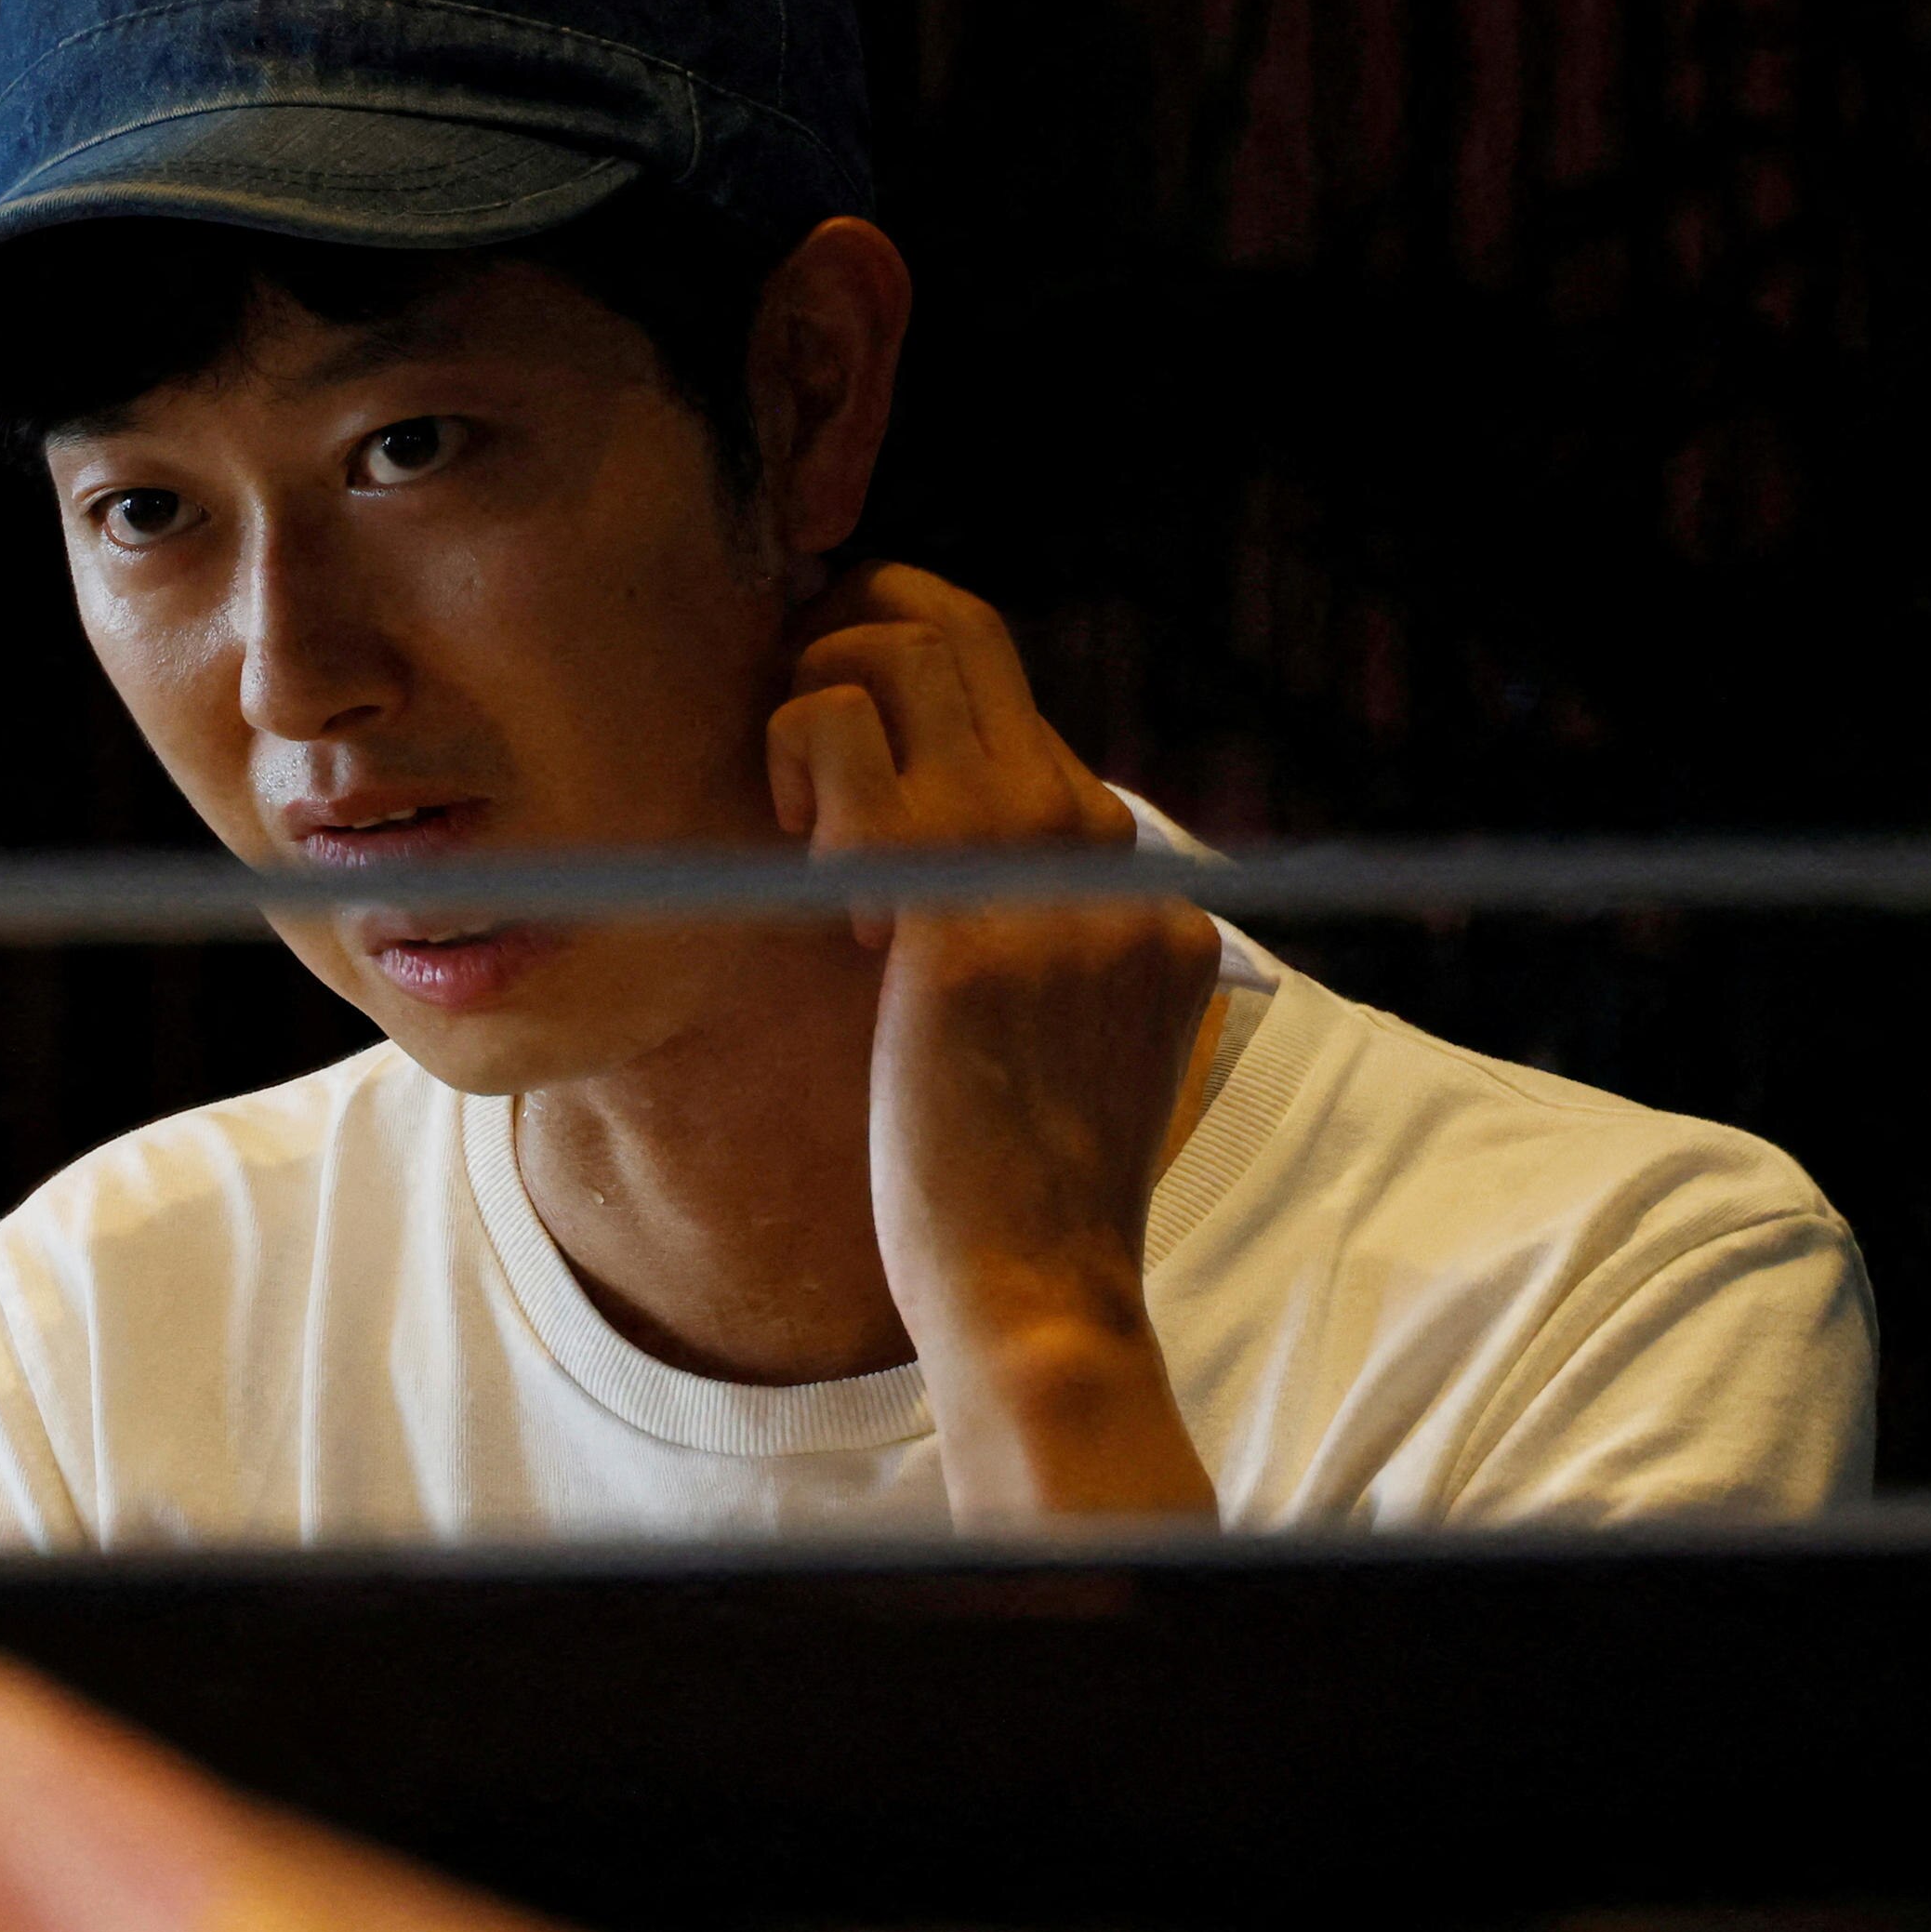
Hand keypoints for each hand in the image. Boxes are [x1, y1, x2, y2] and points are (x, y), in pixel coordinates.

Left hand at [765, 564, 1221, 1519]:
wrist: (1038, 1301)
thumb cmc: (1007, 1183)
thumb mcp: (1052, 1029)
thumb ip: (1021, 920)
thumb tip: (911, 834)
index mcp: (1141, 878)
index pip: (1012, 689)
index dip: (896, 674)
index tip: (823, 730)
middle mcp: (1106, 850)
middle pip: (962, 630)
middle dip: (841, 641)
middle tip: (788, 745)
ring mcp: (1042, 876)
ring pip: (899, 658)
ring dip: (809, 708)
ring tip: (797, 820)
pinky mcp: (959, 922)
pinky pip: (848, 746)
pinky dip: (801, 769)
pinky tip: (806, 863)